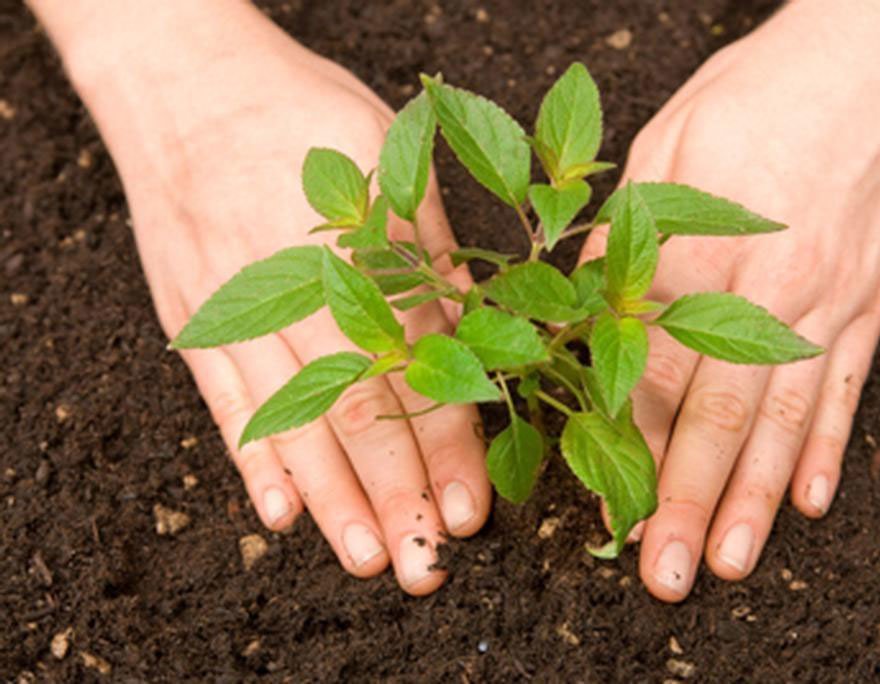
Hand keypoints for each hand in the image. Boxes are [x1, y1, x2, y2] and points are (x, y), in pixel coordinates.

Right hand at [67, 4, 487, 594]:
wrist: (187, 82)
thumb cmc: (303, 113)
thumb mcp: (389, 160)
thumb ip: (432, 257)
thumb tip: (480, 336)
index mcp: (363, 248)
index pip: (419, 366)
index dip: (448, 444)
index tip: (471, 511)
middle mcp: (301, 288)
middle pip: (355, 408)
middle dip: (395, 493)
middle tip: (422, 567)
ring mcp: (238, 308)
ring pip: (291, 419)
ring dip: (330, 497)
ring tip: (364, 557)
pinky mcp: (194, 318)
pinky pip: (223, 400)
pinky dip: (251, 458)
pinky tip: (278, 513)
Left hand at [579, 0, 879, 600]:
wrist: (874, 58)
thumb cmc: (756, 93)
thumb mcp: (663, 147)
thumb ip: (621, 242)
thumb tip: (576, 320)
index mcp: (706, 245)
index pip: (655, 367)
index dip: (627, 443)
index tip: (606, 503)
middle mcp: (774, 284)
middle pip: (720, 411)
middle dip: (688, 499)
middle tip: (666, 573)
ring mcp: (831, 298)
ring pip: (785, 418)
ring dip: (753, 498)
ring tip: (731, 564)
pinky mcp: (871, 300)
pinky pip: (846, 387)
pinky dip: (826, 448)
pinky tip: (806, 501)